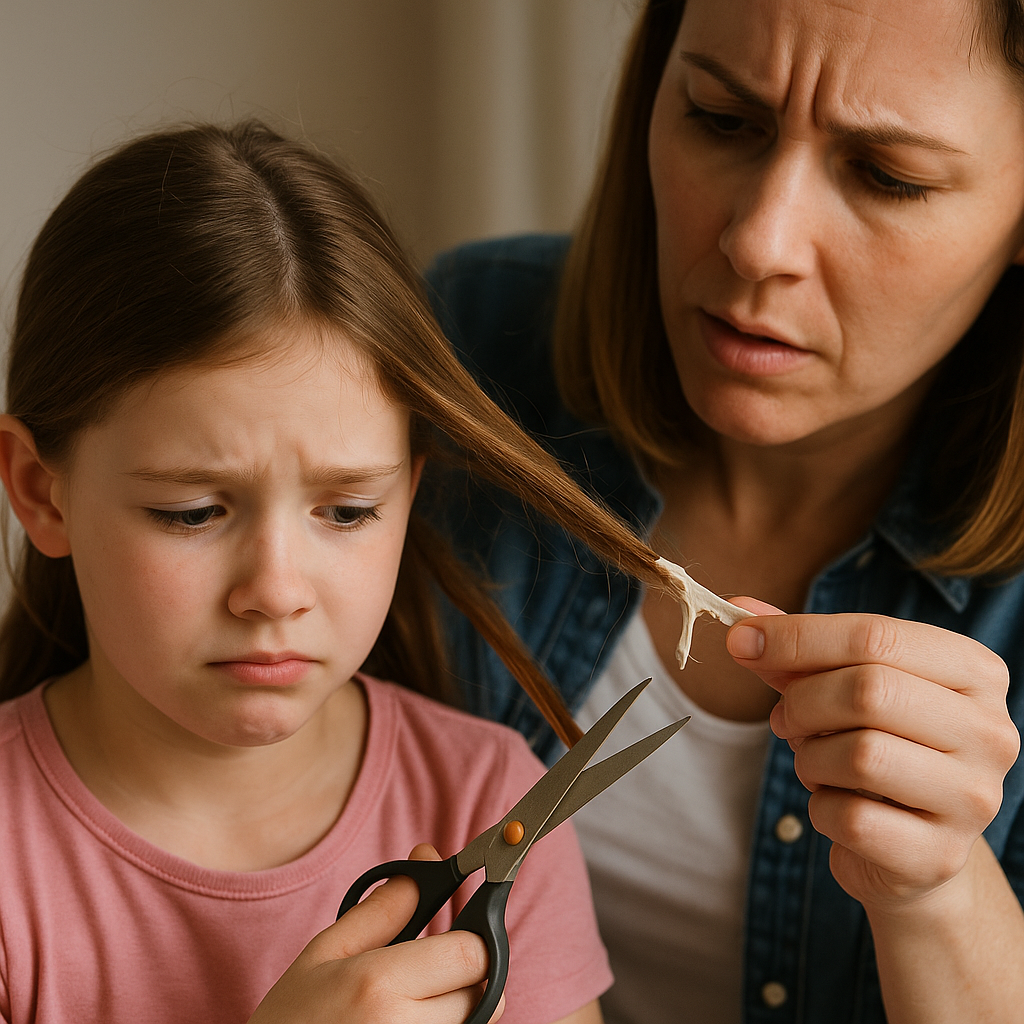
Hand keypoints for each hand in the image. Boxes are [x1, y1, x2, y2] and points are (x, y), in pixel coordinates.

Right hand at [248, 844, 503, 1023]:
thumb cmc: (289, 1023)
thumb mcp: (324, 956)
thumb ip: (380, 911)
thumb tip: (426, 863)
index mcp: (379, 984)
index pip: (472, 953)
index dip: (468, 942)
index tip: (448, 941)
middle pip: (482, 991)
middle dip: (461, 979)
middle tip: (423, 981)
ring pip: (473, 1022)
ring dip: (455, 1011)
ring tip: (406, 1009)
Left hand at [726, 602, 1019, 913]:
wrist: (910, 846)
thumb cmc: (877, 745)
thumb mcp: (842, 685)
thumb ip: (796, 648)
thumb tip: (740, 615)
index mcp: (973, 671)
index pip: (876, 636)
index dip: (797, 636)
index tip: (740, 640)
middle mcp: (990, 731)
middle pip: (869, 691)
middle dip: (802, 702)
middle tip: (784, 719)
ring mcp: (973, 798)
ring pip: (860, 755)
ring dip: (810, 757)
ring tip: (816, 762)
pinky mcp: (940, 855)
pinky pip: (851, 818)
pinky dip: (821, 808)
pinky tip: (835, 805)